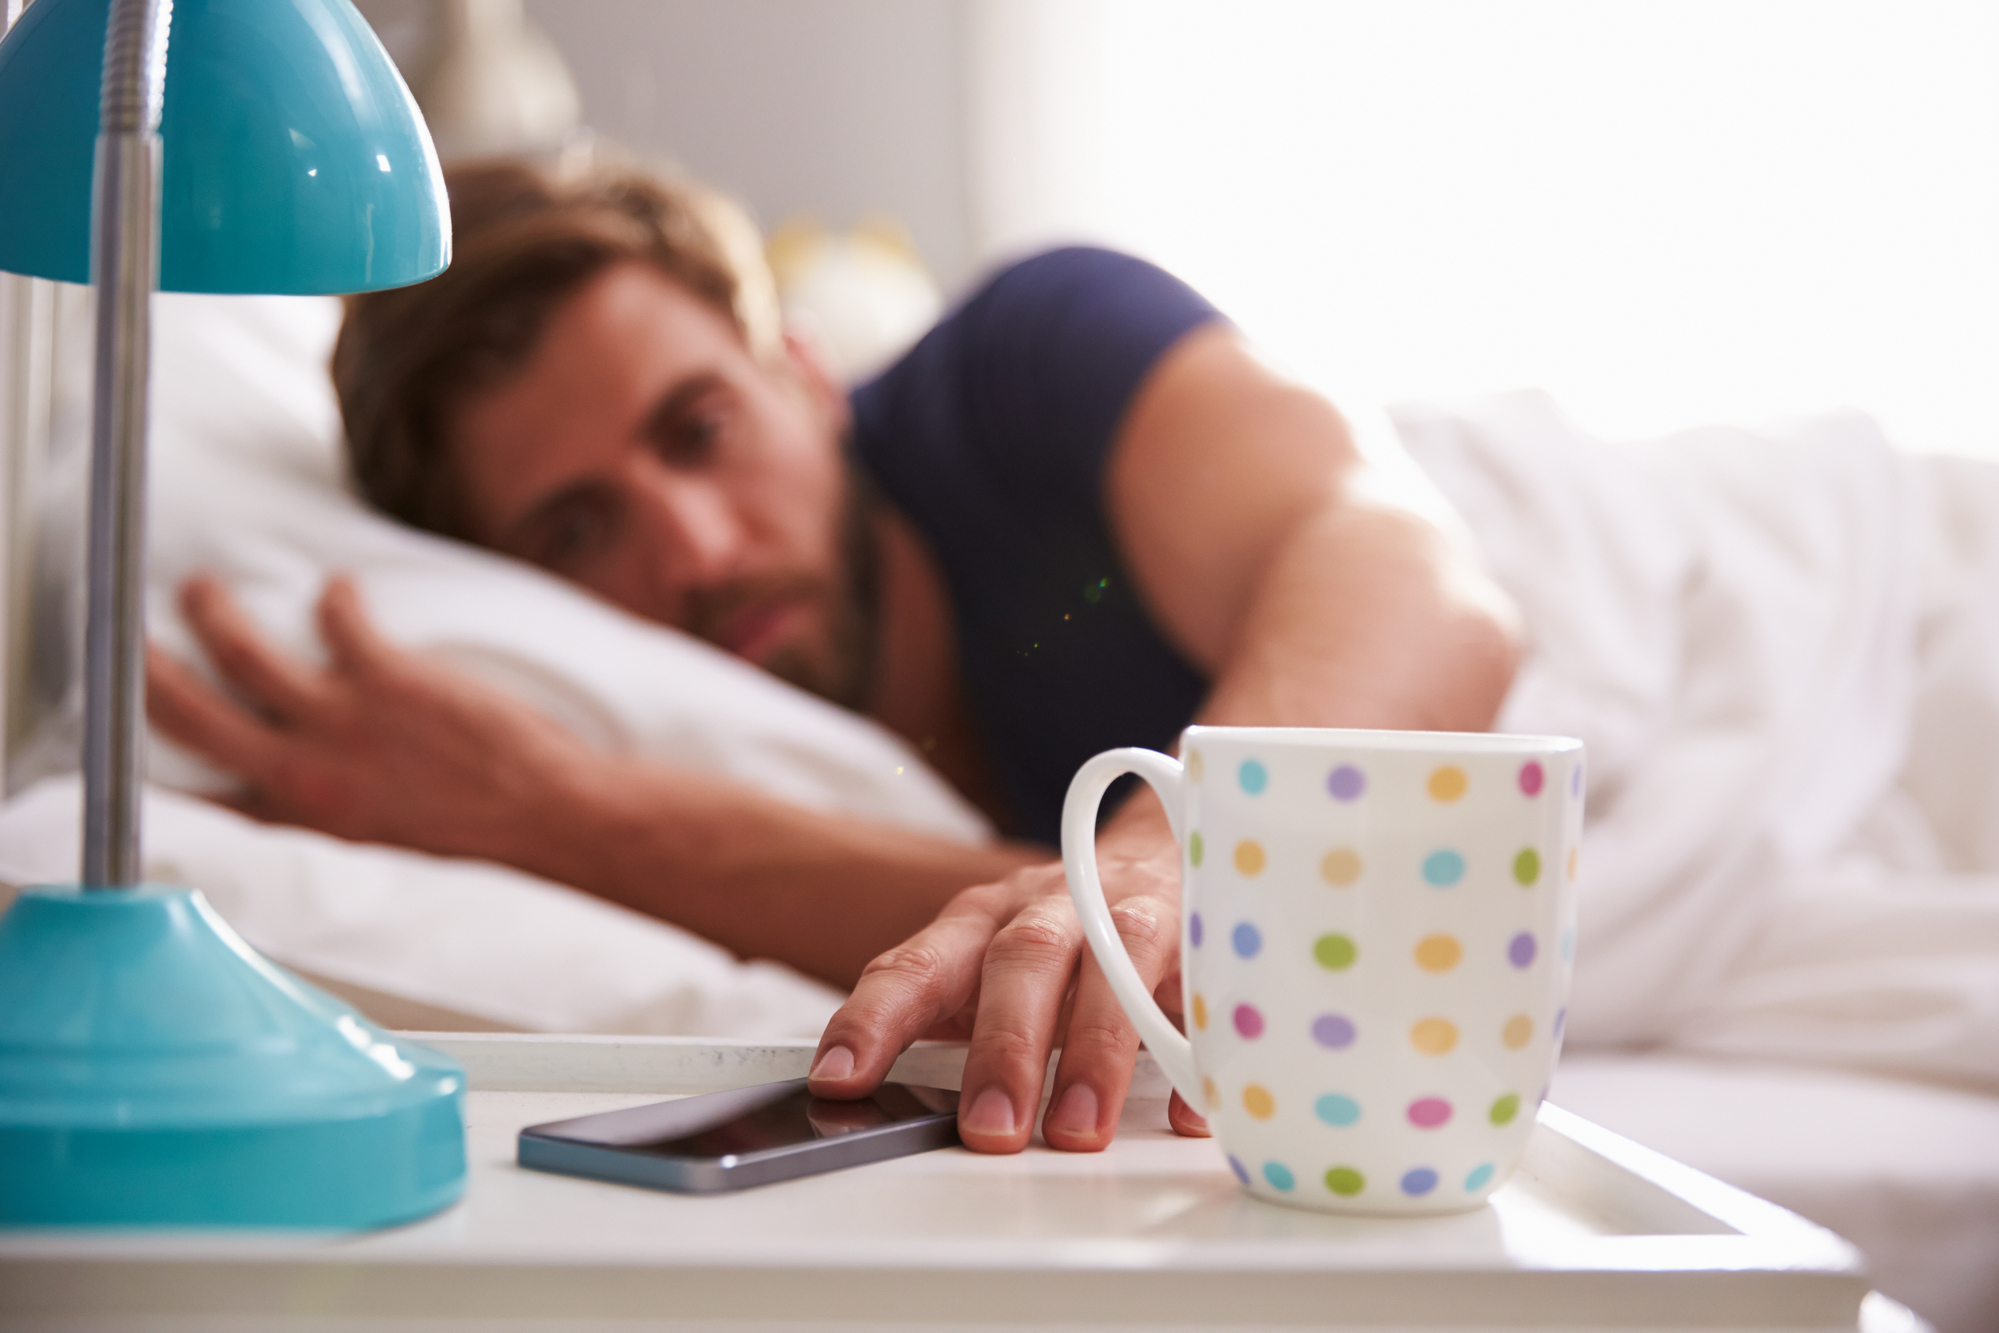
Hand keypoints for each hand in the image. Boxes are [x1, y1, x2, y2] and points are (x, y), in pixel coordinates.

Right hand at [146, 573, 595, 860]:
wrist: (549, 824)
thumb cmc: (479, 843)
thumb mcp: (380, 854)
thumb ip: (330, 826)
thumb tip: (304, 804)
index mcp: (301, 823)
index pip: (202, 798)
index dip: (156, 767)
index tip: (128, 735)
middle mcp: (306, 775)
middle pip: (191, 716)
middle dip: (147, 673)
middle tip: (131, 643)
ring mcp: (343, 723)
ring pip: (244, 652)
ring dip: (214, 613)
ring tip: (204, 590)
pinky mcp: (389, 678)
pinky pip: (338, 618)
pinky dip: (336, 598)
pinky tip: (341, 589)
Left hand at [806, 818, 1208, 1152]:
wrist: (1156, 854)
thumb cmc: (1056, 933)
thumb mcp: (985, 964)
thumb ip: (938, 1020)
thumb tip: (862, 1094)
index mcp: (980, 919)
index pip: (916, 962)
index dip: (875, 1017)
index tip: (840, 1078)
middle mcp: (1051, 907)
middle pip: (1020, 959)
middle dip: (1003, 1046)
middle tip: (989, 1129)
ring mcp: (1127, 914)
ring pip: (1111, 965)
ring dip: (1094, 1051)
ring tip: (1077, 1129)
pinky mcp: (1195, 936)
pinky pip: (1199, 993)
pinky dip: (1196, 1055)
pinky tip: (1188, 1114)